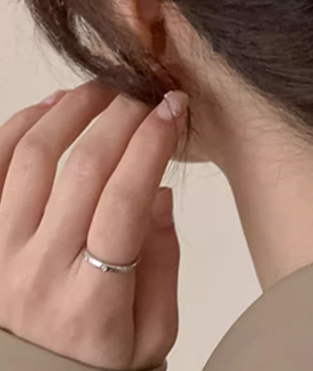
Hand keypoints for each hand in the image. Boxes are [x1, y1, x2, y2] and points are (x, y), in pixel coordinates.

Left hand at [0, 81, 187, 369]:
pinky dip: (19, 126)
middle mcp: (39, 269)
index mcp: (92, 299)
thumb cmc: (93, 364)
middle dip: (122, 115)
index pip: (125, 199)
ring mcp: (0, 251)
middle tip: (146, 91)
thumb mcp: (152, 335)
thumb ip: (162, 262)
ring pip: (31, 157)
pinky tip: (52, 108)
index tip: (174, 109)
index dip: (153, 143)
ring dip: (71, 110)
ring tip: (103, 89)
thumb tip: (157, 192)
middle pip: (83, 169)